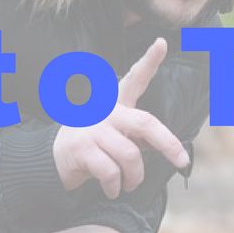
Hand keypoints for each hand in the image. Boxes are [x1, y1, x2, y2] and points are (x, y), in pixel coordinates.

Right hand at [52, 37, 189, 198]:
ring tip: (130, 184)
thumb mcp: (116, 134)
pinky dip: (115, 186)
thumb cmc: (94, 145)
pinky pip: (110, 172)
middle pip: (145, 123)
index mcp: (115, 103)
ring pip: (130, 155)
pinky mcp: (81, 149)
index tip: (162, 42)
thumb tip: (169, 149)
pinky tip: (112, 190)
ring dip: (135, 176)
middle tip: (182, 161)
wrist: (51, 160)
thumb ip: (139, 135)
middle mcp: (105, 111)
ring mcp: (92, 129)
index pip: (135, 78)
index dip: (149, 61)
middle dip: (169, 143)